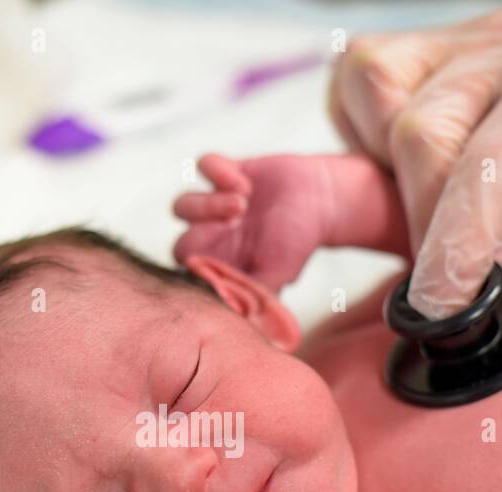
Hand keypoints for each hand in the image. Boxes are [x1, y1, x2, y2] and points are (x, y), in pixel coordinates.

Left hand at [173, 154, 334, 292]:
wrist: (321, 202)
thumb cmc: (298, 243)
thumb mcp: (279, 274)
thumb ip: (256, 293)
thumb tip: (237, 316)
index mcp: (220, 264)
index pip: (191, 276)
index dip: (198, 272)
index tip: (217, 266)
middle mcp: (212, 237)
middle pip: (180, 244)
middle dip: (199, 237)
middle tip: (232, 231)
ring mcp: (214, 204)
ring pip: (182, 206)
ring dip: (207, 205)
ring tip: (241, 204)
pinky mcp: (225, 173)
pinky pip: (203, 166)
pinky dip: (217, 172)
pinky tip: (244, 185)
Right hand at [328, 2, 501, 317]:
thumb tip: (481, 282)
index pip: (494, 156)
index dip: (457, 238)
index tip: (442, 302)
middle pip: (422, 129)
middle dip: (422, 217)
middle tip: (456, 267)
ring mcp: (462, 36)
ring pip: (373, 90)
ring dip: (385, 167)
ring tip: (439, 206)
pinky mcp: (424, 45)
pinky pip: (358, 85)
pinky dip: (368, 137)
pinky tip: (415, 170)